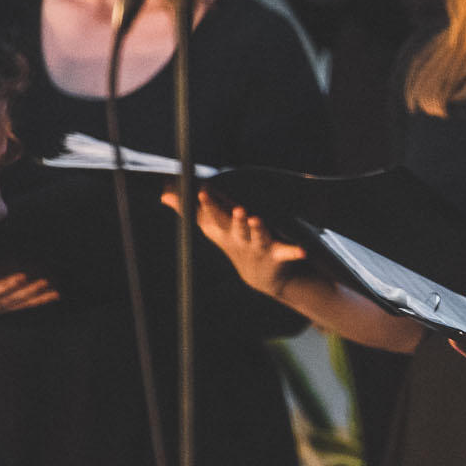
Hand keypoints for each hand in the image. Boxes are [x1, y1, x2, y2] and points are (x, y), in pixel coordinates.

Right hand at [178, 190, 305, 299]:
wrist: (259, 275)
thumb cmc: (234, 241)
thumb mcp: (211, 226)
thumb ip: (189, 209)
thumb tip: (163, 194)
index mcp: (225, 229)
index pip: (214, 215)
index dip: (208, 204)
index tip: (201, 190)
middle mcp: (240, 238)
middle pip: (236, 226)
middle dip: (236, 218)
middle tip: (238, 208)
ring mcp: (259, 246)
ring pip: (258, 236)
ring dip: (258, 228)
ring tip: (257, 219)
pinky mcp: (277, 253)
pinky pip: (286, 252)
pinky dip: (294, 252)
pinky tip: (302, 251)